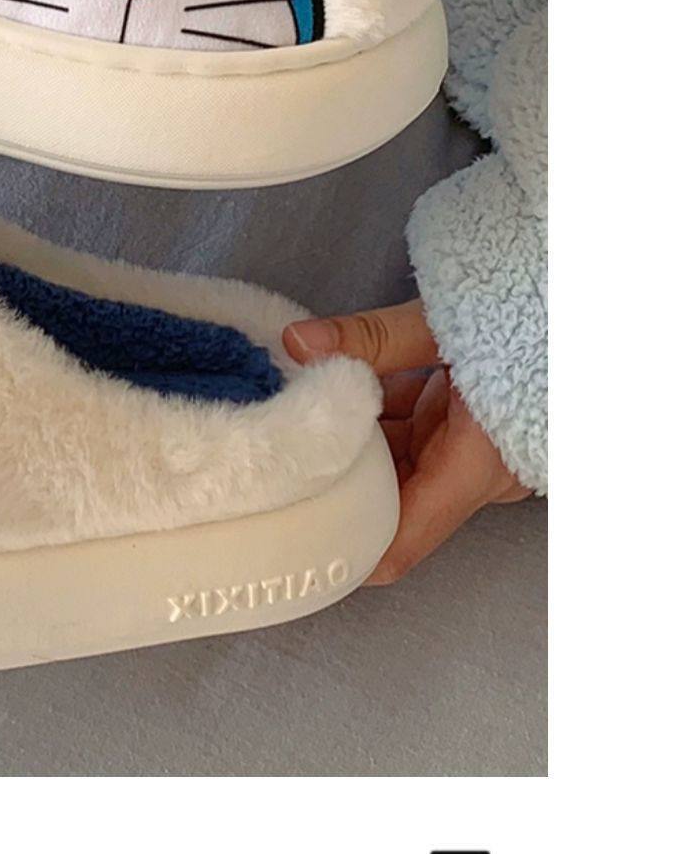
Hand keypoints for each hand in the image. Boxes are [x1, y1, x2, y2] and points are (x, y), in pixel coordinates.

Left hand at [282, 299, 529, 584]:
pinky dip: (376, 417)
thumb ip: (370, 338)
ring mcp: (472, 452)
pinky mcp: (469, 427)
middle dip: (335, 484)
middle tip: (276, 467)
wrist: (577, 301)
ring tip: (297, 421)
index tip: (297, 545)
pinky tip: (339, 390)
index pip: (400, 544)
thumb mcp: (444, 325)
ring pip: (396, 464)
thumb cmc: (532, 320)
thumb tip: (299, 342)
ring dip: (353, 444)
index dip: (347, 552)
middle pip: (388, 500)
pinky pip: (412, 436)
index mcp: (473, 468)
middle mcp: (475, 474)